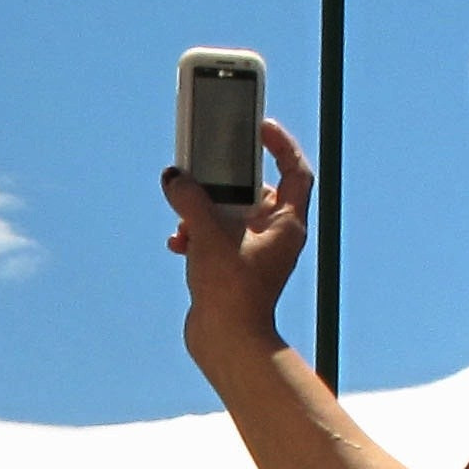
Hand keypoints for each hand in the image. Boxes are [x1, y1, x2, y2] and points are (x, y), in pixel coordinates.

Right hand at [160, 118, 312, 360]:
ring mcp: (256, 254)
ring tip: (184, 216)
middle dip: (224, 182)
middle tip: (204, 167)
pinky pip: (216, 239)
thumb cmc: (232, 290)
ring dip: (203, 212)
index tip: (260, 126)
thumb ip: (190, 199)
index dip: (281, 144)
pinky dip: (197, 236)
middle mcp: (276, 237)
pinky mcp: (234, 270)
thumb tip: (174, 178)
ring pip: (230, 216)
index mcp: (287, 223)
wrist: (227, 342)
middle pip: (254, 191)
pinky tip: (179, 242)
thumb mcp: (208, 234)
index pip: (295, 171)